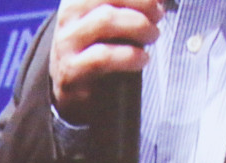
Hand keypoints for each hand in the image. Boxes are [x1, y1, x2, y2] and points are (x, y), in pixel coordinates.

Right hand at [49, 0, 163, 123]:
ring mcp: (67, 42)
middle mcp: (68, 15)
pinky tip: (143, 58)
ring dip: (138, 26)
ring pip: (105, 19)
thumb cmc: (98, 50)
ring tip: (153, 36)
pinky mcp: (71, 70)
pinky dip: (130, 55)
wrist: (73, 90)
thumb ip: (130, 7)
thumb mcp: (111, 22)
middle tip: (159, 14)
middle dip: (142, 2)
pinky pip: (104, 56)